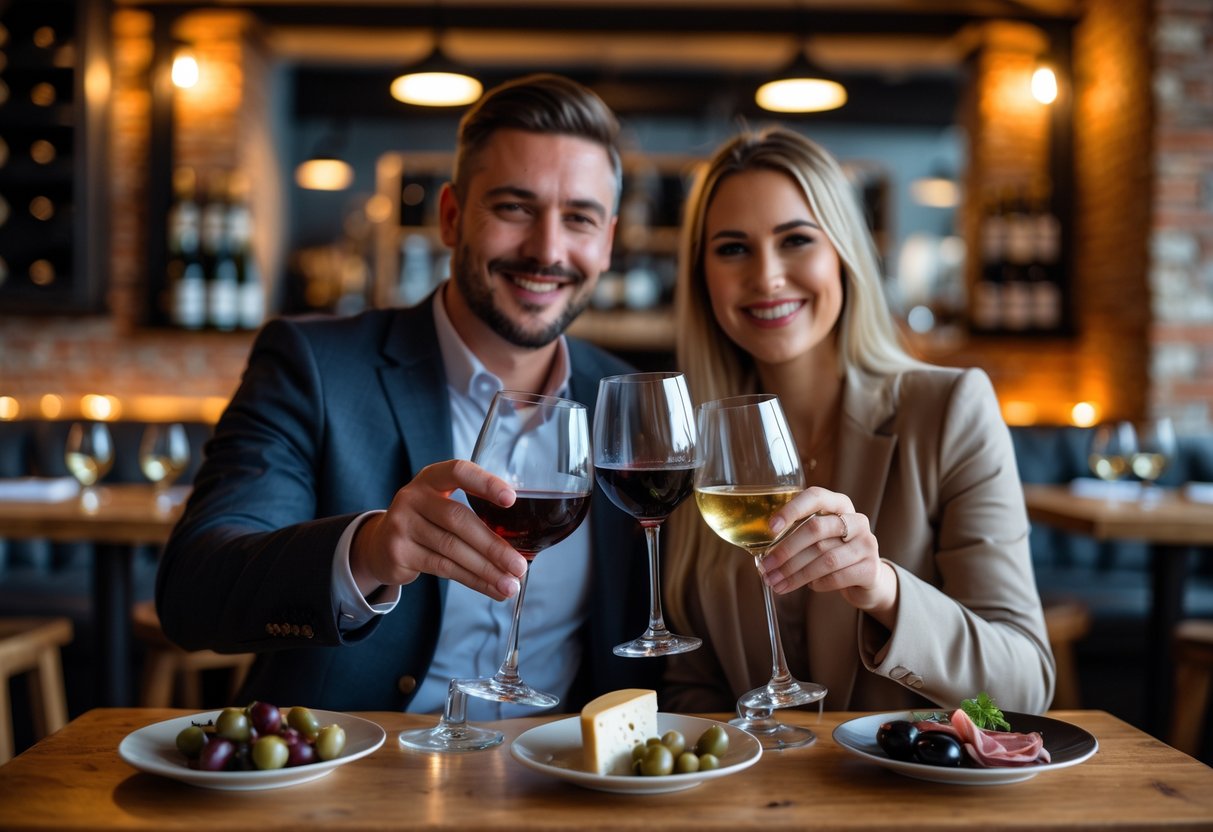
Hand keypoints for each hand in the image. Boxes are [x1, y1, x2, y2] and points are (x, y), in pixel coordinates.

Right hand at [350, 459, 528, 601]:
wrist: (381, 545)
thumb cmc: (427, 522)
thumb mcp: (442, 505)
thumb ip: (473, 513)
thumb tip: (520, 545)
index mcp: (431, 478)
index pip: (459, 472)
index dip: (485, 483)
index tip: (511, 499)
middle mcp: (413, 497)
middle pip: (458, 520)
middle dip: (492, 545)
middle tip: (519, 565)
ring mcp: (402, 525)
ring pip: (452, 549)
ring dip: (486, 569)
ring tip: (510, 584)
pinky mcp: (399, 552)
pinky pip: (443, 568)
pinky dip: (472, 580)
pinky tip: (491, 588)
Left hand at [761, 486, 897, 620]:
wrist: (868, 579)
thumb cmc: (835, 554)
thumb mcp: (821, 538)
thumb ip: (798, 535)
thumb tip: (765, 552)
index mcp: (840, 505)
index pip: (815, 497)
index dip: (792, 510)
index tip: (771, 527)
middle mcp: (857, 520)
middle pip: (816, 530)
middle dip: (786, 551)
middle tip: (766, 567)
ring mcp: (867, 544)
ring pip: (825, 558)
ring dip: (795, 573)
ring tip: (777, 583)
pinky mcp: (871, 569)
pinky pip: (836, 577)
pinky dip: (817, 584)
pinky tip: (808, 587)